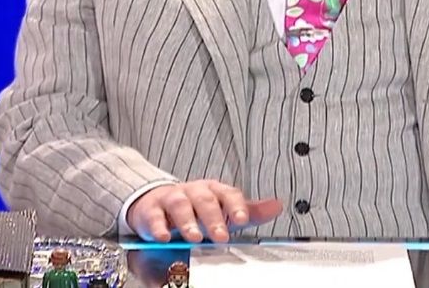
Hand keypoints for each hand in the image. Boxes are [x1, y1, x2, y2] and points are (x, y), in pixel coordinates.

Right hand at [126, 180, 282, 242]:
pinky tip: (163, 237)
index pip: (228, 194)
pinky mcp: (151, 210)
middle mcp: (194, 191)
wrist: (159, 203)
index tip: (242, 220)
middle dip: (214, 218)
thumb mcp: (224, 209)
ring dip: (188, 221)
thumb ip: (249, 210)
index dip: (236, 206)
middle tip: (221, 236)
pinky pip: (154, 216)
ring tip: (195, 237)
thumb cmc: (196, 209)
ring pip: (180, 205)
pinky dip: (158, 226)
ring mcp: (172, 199)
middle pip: (205, 199)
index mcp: (214, 190)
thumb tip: (277, 206)